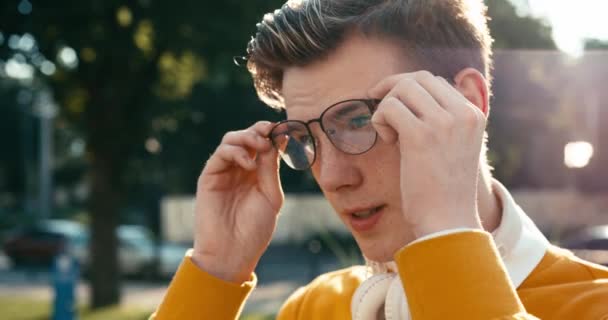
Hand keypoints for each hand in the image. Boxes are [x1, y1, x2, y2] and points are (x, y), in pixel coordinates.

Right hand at [192, 121, 282, 282]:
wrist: (233, 253)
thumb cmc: (254, 230)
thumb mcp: (271, 196)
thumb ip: (270, 169)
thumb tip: (275, 141)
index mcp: (256, 173)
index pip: (262, 144)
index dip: (271, 134)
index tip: (284, 129)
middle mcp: (239, 169)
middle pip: (246, 136)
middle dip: (259, 130)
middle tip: (270, 132)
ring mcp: (223, 172)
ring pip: (231, 140)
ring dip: (247, 137)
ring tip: (260, 146)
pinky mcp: (209, 177)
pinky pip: (220, 154)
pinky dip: (236, 152)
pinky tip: (249, 164)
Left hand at [369, 70, 485, 238]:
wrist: (448, 222)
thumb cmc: (444, 190)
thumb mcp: (453, 148)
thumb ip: (441, 121)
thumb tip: (408, 95)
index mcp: (474, 115)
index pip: (436, 81)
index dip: (409, 88)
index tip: (394, 106)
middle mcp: (463, 113)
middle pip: (418, 78)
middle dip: (392, 88)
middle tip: (380, 109)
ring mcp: (444, 123)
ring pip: (402, 89)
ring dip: (386, 107)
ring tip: (389, 134)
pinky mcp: (421, 136)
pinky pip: (388, 108)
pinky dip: (380, 120)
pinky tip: (387, 140)